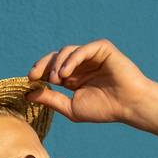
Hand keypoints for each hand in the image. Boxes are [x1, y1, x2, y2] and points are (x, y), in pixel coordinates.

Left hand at [25, 39, 154, 124]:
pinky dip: (71, 60)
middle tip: (34, 75)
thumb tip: (29, 94)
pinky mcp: (101, 48)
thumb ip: (51, 99)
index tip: (29, 80)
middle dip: (43, 65)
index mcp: (74, 77)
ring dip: (57, 64)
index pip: (51, 69)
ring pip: (66, 51)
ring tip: (56, 79)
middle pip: (55, 57)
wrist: (128, 105)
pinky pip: (81, 50)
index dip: (39, 72)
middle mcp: (81, 64)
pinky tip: (65, 73)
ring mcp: (91, 55)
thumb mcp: (71, 107)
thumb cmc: (104, 109)